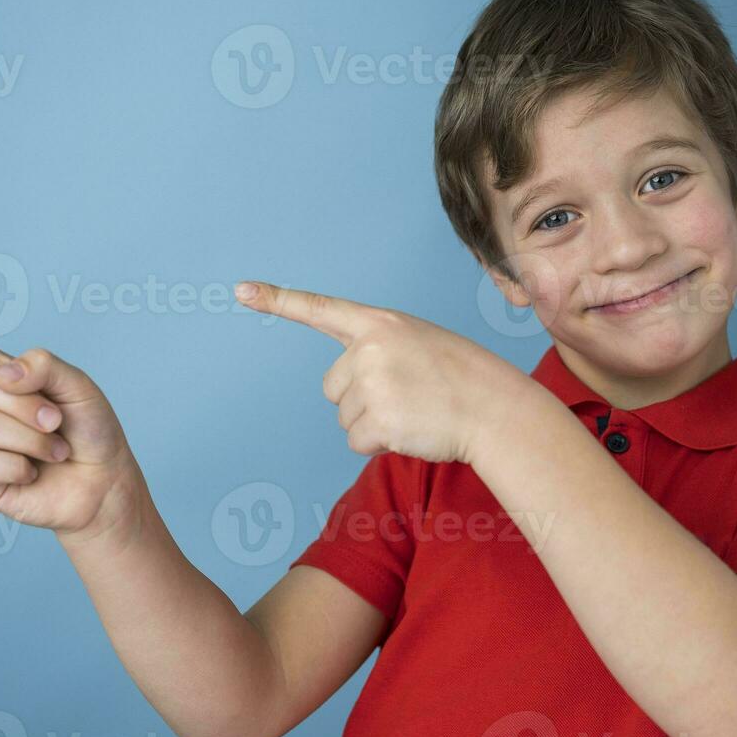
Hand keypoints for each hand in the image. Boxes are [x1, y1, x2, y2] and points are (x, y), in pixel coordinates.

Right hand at [0, 296, 144, 544]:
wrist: (105, 484)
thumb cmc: (91, 430)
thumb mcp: (78, 385)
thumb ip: (44, 365)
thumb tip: (2, 374)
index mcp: (4, 377)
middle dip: (25, 402)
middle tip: (56, 420)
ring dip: (33, 439)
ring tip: (55, 451)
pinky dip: (21, 467)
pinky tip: (34, 474)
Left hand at [233, 281, 528, 464]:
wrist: (495, 409)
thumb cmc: (461, 378)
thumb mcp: (418, 342)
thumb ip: (378, 349)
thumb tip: (346, 386)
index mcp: (379, 323)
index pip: (319, 309)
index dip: (277, 300)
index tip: (240, 290)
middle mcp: (369, 349)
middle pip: (333, 386)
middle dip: (361, 399)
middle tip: (408, 396)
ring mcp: (372, 384)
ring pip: (345, 418)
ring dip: (375, 423)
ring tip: (415, 411)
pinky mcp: (377, 420)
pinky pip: (357, 442)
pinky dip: (380, 445)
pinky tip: (412, 430)